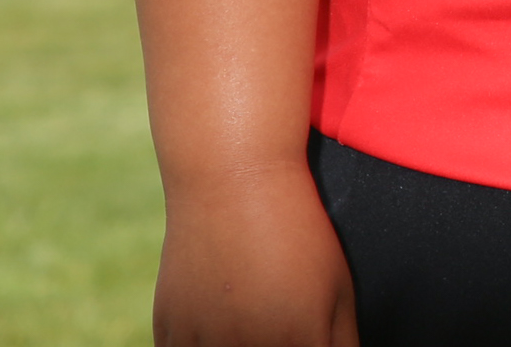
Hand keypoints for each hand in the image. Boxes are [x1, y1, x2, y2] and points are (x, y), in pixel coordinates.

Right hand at [153, 164, 356, 346]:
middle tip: (277, 330)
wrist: (232, 181)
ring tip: (247, 326)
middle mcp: (252, 345)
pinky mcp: (169, 330)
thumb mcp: (338, 283)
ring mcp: (205, 340)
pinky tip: (218, 333)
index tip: (305, 344)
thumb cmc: (297, 230)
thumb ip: (342, 341)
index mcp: (302, 337)